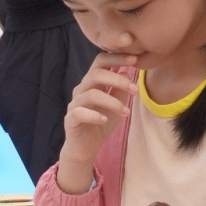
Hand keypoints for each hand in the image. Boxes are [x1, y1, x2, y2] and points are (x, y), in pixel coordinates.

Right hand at [56, 52, 136, 187]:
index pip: (101, 62)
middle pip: (96, 74)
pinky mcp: (70, 119)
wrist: (85, 147)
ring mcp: (75, 104)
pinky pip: (80, 112)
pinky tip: (105, 120)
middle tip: (135, 90)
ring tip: (126, 112)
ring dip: (112, 102)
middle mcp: (82, 90)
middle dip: (118, 80)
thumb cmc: (102, 122)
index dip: (116, 58)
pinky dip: (94, 115)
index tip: (135, 59)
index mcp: (93, 83)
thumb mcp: (117, 105)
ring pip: (91, 94)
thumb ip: (121, 90)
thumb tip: (126, 72)